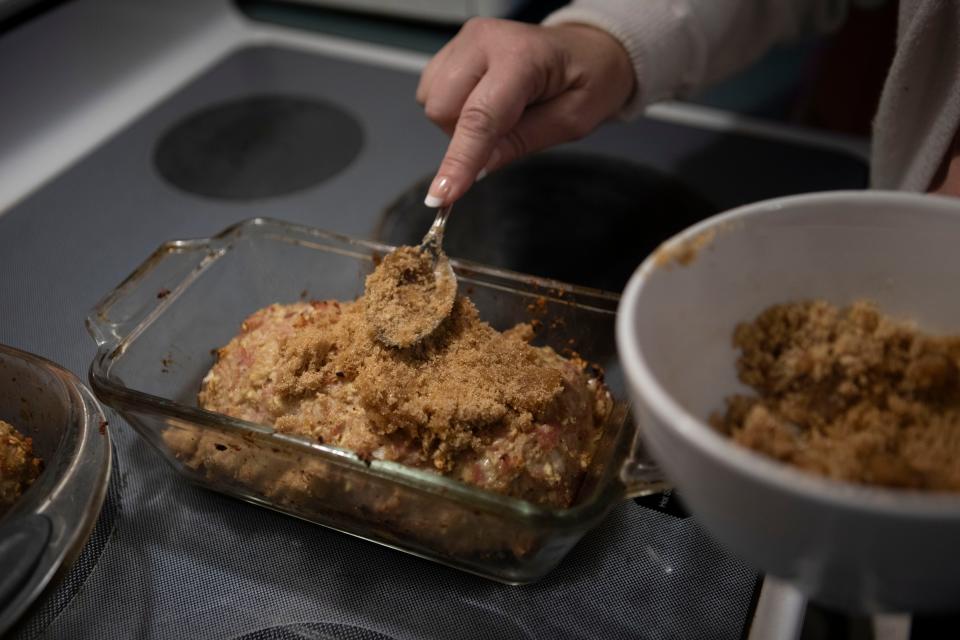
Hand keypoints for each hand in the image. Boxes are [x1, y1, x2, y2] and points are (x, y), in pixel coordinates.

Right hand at [416, 17, 634, 206]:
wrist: (587, 49)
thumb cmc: (588, 80)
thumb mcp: (570, 121)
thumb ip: (521, 143)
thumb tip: (477, 170)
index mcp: (521, 55)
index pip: (479, 117)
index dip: (460, 160)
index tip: (443, 195)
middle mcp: (484, 40)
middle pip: (442, 109)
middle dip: (464, 136)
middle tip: (507, 130)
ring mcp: (465, 40)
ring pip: (431, 102)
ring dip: (457, 123)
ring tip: (499, 113)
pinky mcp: (453, 48)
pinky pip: (431, 91)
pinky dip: (452, 109)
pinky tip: (483, 101)